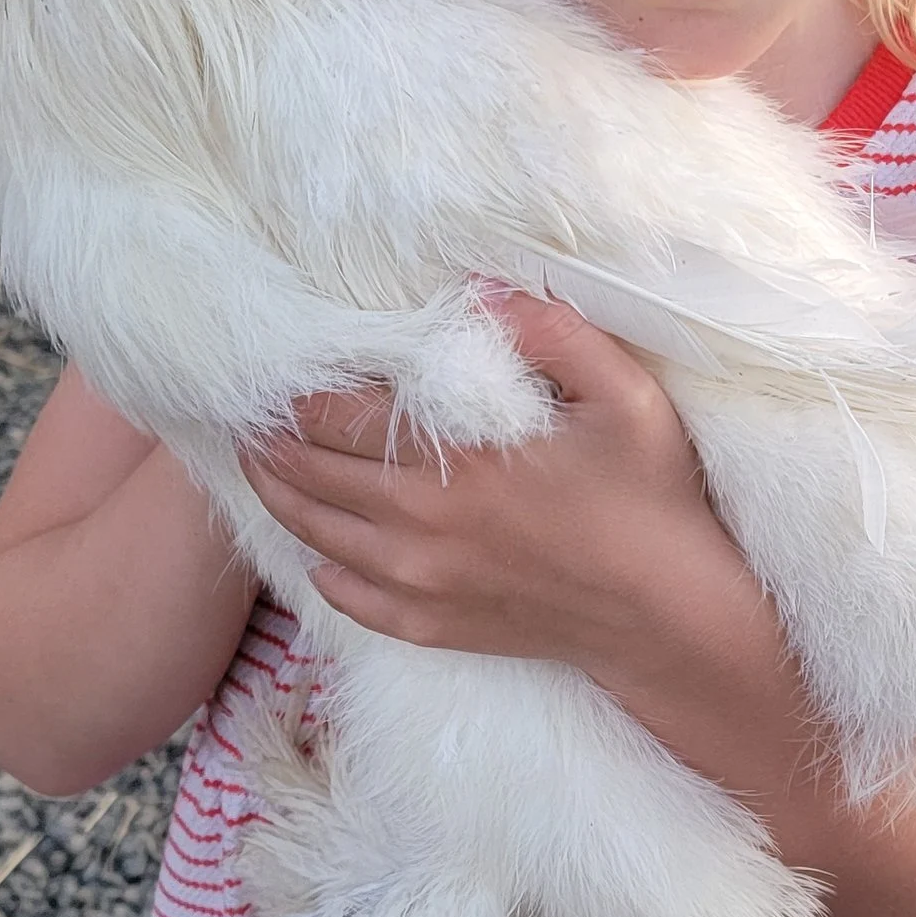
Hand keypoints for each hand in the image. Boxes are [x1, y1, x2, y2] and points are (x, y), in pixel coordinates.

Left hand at [240, 293, 740, 673]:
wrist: (669, 618)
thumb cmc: (649, 499)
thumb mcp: (624, 397)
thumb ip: (553, 335)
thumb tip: (483, 289)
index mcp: (455, 465)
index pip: (340, 418)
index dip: (296, 393)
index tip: (273, 372)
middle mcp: (419, 528)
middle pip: (311, 476)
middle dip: (270, 442)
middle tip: (246, 415)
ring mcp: (421, 585)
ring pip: (316, 535)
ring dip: (278, 497)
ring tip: (260, 466)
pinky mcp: (434, 627)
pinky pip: (350, 600)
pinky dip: (321, 573)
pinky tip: (316, 554)